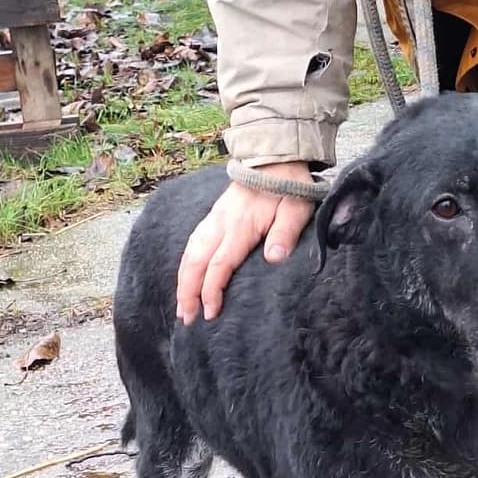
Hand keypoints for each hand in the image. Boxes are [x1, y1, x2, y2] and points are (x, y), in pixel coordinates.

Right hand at [176, 165, 314, 323]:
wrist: (275, 159)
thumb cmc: (290, 187)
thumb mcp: (297, 209)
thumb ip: (285, 234)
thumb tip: (273, 258)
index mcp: (240, 226)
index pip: (219, 264)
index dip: (211, 290)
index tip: (210, 313)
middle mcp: (221, 223)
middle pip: (196, 262)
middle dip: (187, 292)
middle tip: (186, 318)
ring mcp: (214, 219)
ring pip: (190, 252)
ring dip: (182, 280)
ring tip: (180, 305)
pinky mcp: (214, 216)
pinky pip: (192, 242)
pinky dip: (185, 263)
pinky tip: (184, 277)